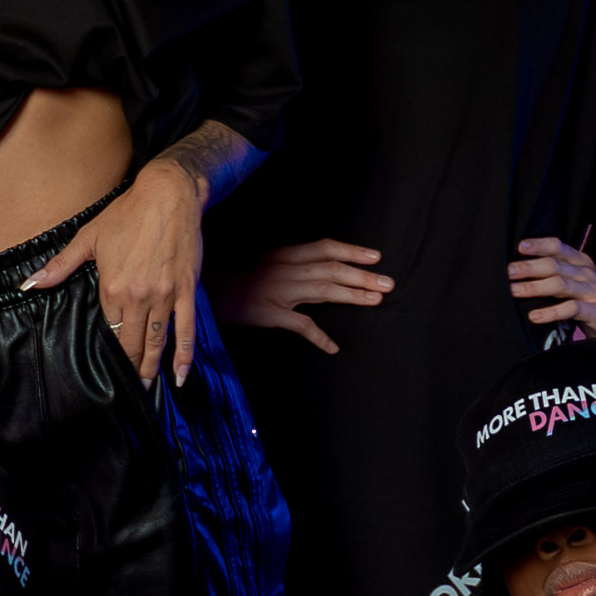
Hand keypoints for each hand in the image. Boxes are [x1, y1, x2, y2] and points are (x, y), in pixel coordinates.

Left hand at [28, 154, 210, 386]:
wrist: (168, 196)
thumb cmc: (127, 214)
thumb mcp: (88, 238)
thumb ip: (59, 266)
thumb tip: (29, 284)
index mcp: (112, 288)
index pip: (109, 329)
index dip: (109, 350)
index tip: (107, 369)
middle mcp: (138, 297)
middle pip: (132, 343)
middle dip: (130, 369)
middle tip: (127, 390)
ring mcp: (164, 296)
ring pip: (157, 342)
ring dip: (151, 368)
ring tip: (146, 388)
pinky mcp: (186, 291)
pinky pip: (186, 330)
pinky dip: (183, 355)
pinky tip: (179, 376)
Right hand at [218, 238, 389, 355]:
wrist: (208, 290)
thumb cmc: (237, 278)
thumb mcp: (266, 263)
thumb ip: (294, 266)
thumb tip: (325, 272)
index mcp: (284, 255)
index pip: (325, 248)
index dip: (352, 251)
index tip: (376, 256)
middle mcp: (285, 269)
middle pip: (331, 269)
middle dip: (362, 276)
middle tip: (388, 283)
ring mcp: (279, 291)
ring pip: (323, 290)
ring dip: (352, 295)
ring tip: (375, 300)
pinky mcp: (270, 313)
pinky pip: (300, 325)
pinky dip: (318, 337)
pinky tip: (333, 347)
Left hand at [508, 234, 595, 344]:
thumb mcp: (580, 283)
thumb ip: (559, 275)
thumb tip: (523, 273)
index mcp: (582, 263)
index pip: (558, 247)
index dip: (539, 245)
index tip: (519, 247)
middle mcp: (587, 274)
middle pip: (554, 265)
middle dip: (529, 267)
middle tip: (508, 272)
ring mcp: (593, 293)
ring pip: (560, 284)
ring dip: (535, 287)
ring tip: (514, 291)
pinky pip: (571, 309)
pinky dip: (551, 312)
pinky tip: (534, 316)